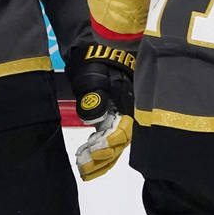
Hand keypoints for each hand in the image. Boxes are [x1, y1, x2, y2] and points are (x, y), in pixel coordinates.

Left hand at [68, 46, 134, 180]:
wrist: (95, 45)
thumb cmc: (97, 58)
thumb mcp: (96, 73)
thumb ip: (96, 94)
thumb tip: (95, 115)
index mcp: (129, 102)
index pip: (126, 129)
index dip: (112, 142)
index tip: (97, 149)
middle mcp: (128, 112)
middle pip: (120, 142)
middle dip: (104, 157)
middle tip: (85, 167)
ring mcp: (119, 116)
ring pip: (115, 144)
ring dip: (100, 159)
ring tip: (83, 169)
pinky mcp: (109, 117)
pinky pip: (107, 139)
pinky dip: (98, 150)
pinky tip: (85, 157)